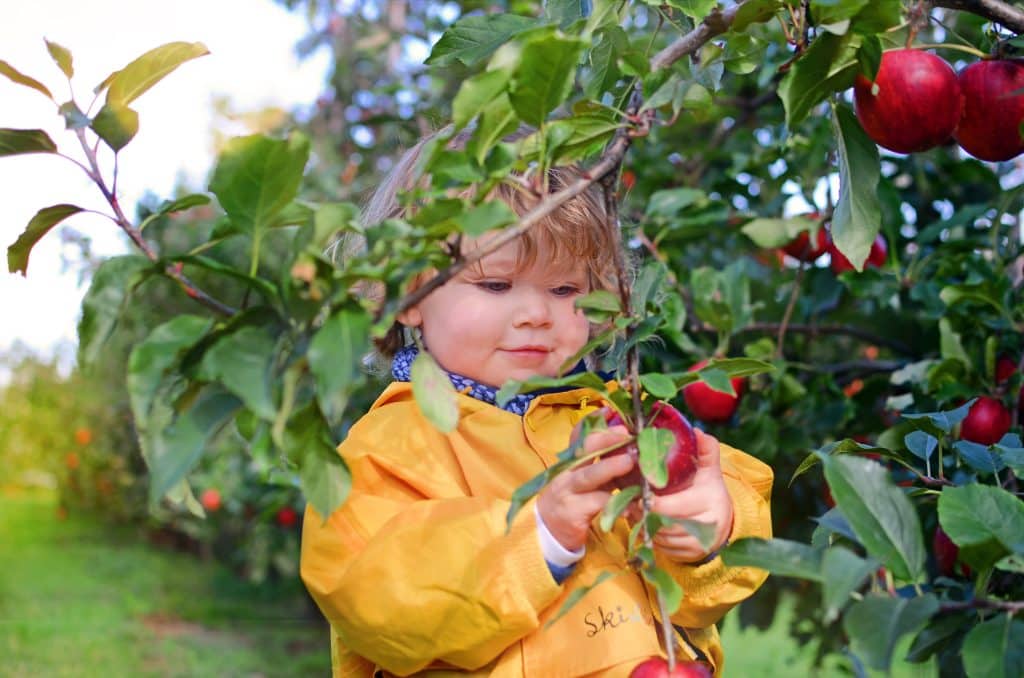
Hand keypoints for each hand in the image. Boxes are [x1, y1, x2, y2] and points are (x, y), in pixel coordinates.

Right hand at [537, 425, 634, 551]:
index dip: (594, 421)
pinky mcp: (574, 513)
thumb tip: (631, 445)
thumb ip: (601, 463)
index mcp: (571, 461)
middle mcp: (567, 472)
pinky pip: (598, 505)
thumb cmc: (573, 500)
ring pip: (589, 476)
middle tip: (627, 434)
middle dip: (606, 439)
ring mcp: (568, 492)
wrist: (548, 531)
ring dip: (610, 468)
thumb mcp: (583, 478)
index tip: (610, 410)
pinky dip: (617, 504)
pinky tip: (633, 504)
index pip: (579, 434)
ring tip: (629, 461)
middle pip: (583, 450)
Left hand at [645, 429, 733, 562]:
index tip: (638, 492)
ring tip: (632, 510)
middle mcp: (706, 527)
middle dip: (643, 514)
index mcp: (710, 501)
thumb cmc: (708, 490)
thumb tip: (696, 431)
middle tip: (628, 502)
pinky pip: (661, 548)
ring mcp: (697, 544)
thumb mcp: (709, 469)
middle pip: (664, 524)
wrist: (721, 520)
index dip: (652, 502)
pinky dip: (649, 537)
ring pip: (660, 538)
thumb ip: (705, 450)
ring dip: (643, 525)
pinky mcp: (688, 556)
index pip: (673, 506)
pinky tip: (643, 523)